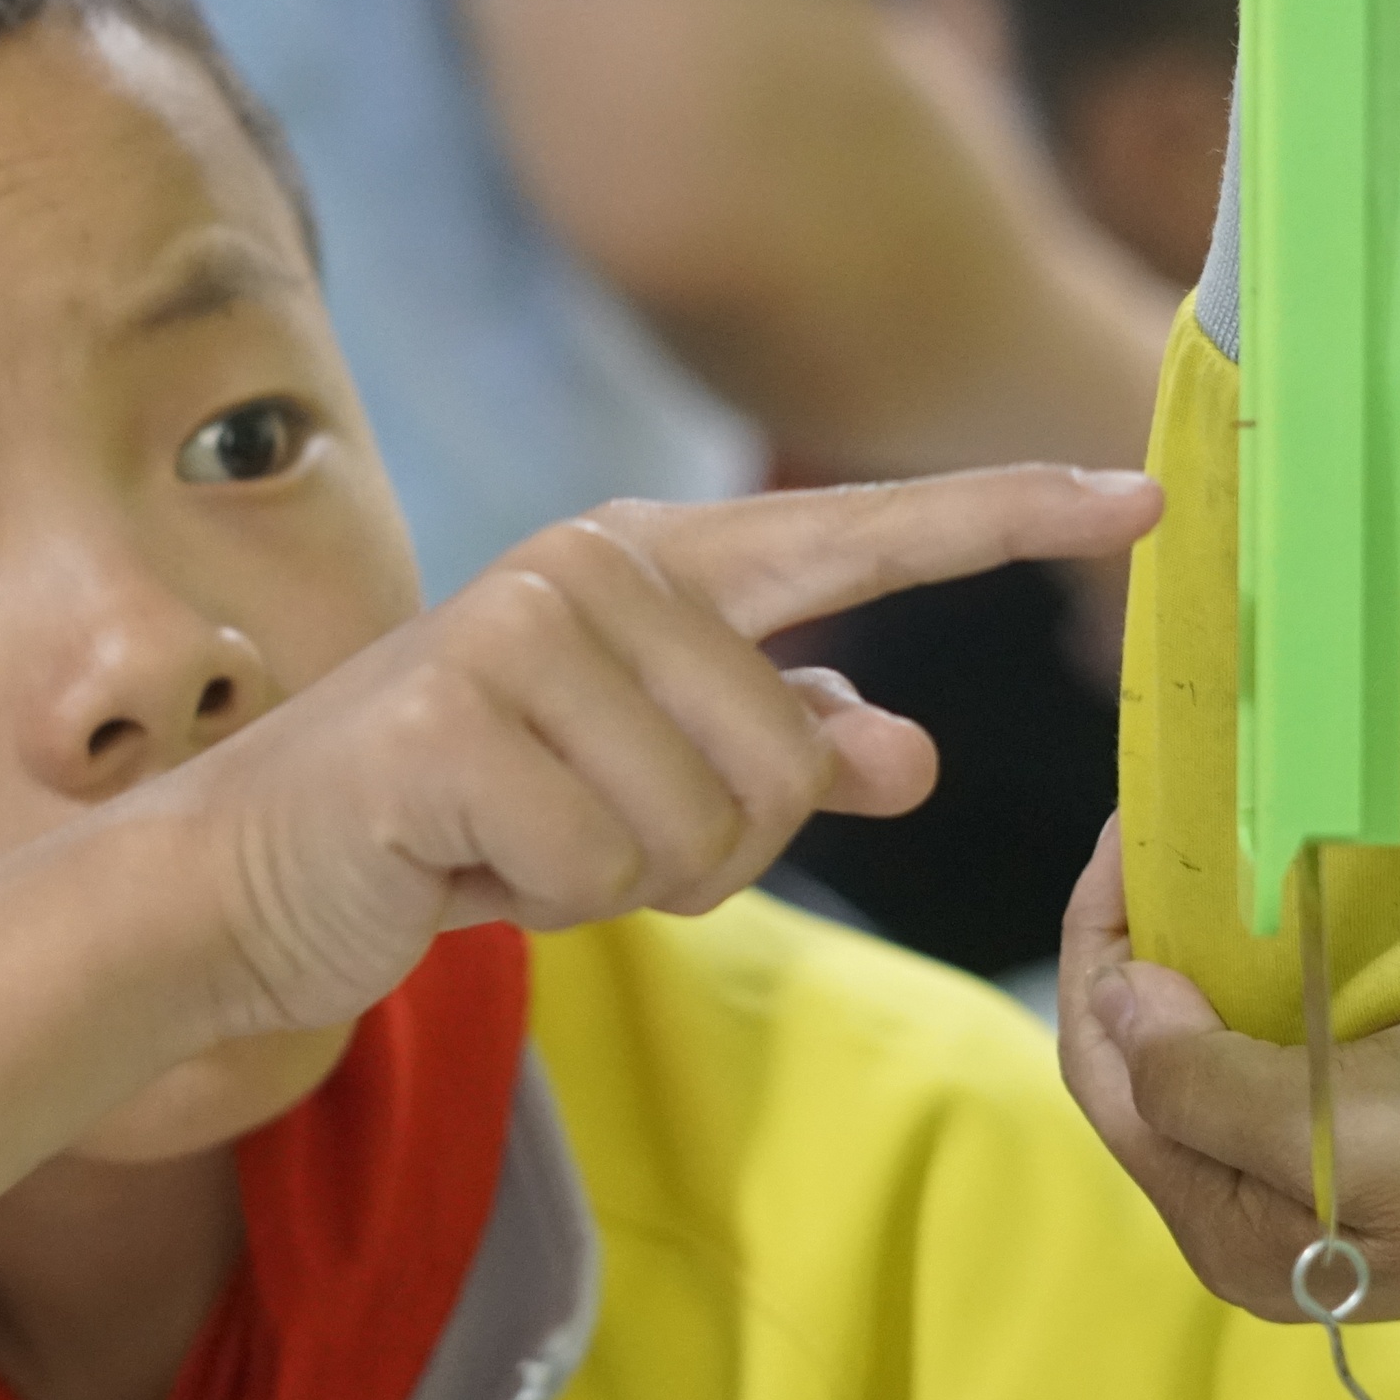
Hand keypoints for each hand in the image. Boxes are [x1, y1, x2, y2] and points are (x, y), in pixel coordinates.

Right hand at [184, 467, 1161, 1039]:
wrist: (256, 873)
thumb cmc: (463, 822)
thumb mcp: (644, 789)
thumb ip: (779, 755)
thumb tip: (908, 749)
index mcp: (656, 559)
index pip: (866, 535)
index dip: (1009, 519)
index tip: (1143, 497)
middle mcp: (596, 563)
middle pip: (788, 764)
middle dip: (705, 850)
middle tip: (577, 836)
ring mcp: (521, 626)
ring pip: (708, 826)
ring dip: (623, 882)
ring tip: (518, 844)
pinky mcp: (456, 717)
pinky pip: (606, 866)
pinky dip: (548, 902)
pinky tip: (465, 862)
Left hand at [1055, 830, 1399, 1376]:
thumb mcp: (1341, 1127)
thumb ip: (1205, 1079)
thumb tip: (1118, 996)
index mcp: (1225, 1229)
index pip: (1106, 1072)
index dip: (1097, 950)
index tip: (1127, 836)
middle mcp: (1256, 1216)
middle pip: (1150, 1063)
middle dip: (1141, 949)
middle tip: (1168, 830)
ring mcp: (1322, 1180)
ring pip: (1219, 1050)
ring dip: (1206, 959)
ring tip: (1215, 855)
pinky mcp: (1389, 1141)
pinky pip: (1293, 1050)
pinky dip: (1273, 981)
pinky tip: (1290, 916)